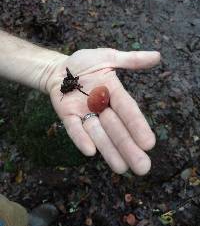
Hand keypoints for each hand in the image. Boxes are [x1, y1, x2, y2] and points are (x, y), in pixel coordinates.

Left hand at [47, 48, 159, 174]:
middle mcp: (101, 107)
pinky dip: (81, 139)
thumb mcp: (108, 57)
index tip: (150, 143)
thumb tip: (157, 56)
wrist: (60, 68)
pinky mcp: (67, 116)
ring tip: (122, 168)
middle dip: (128, 147)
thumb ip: (131, 60)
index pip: (128, 111)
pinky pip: (74, 128)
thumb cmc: (85, 63)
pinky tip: (90, 152)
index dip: (138, 126)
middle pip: (116, 129)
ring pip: (98, 134)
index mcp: (114, 92)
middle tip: (143, 168)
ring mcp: (84, 113)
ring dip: (108, 150)